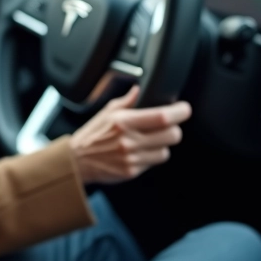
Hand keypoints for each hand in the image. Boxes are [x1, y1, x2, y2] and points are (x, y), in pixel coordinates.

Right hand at [69, 85, 190, 184]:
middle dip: (174, 129)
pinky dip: (150, 156)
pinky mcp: (132, 171)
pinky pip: (153, 163)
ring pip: (166, 151)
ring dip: (162, 145)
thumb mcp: (106, 112)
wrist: (76, 161)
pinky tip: (139, 151)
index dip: (179, 112)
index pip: (162, 117)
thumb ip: (126, 101)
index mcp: (124, 121)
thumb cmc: (92, 134)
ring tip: (150, 140)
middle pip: (172, 135)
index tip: (184, 109)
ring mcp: (132, 158)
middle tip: (168, 126)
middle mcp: (129, 140)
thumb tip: (139, 89)